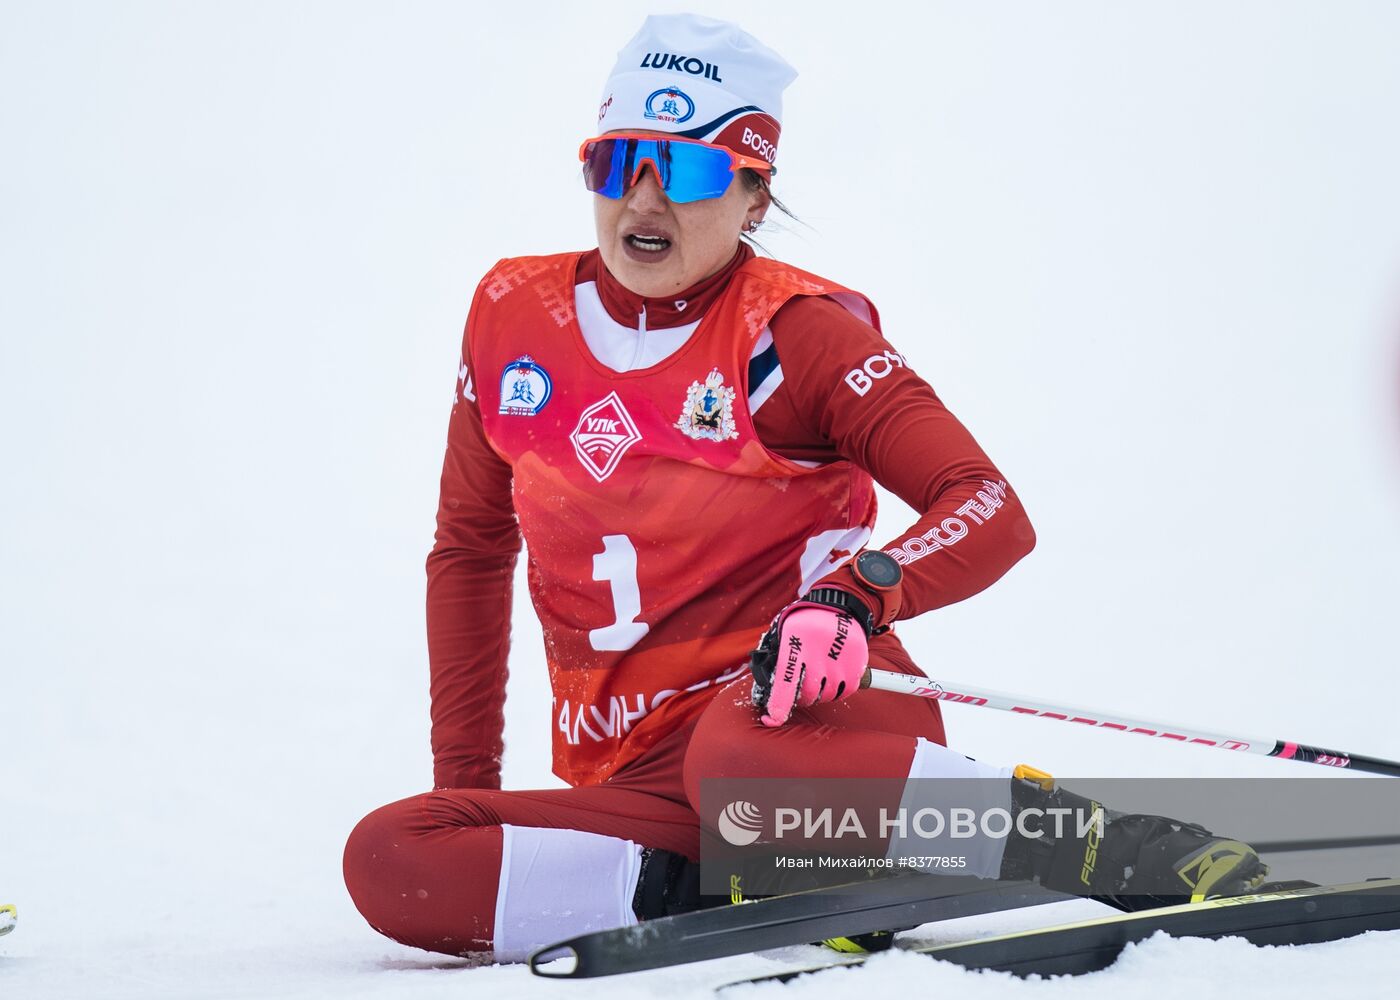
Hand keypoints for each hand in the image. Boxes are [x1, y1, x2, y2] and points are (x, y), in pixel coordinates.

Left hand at [749, 602, 867, 727]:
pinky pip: (844, 692)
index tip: (772, 718)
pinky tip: (832, 674)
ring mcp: (839, 663)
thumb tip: (768, 691)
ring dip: (819, 692)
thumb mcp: (785, 632)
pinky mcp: (856, 666)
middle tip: (800, 686)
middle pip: (807, 695)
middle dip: (801, 696)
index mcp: (795, 646)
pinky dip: (837, 689)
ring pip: (826, 696)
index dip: (778, 706)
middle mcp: (818, 656)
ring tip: (818, 673)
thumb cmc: (805, 624)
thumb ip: (777, 658)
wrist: (839, 606)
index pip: (785, 683)